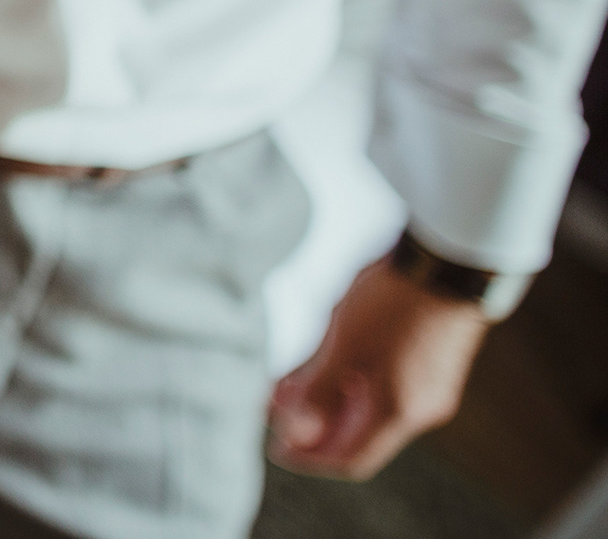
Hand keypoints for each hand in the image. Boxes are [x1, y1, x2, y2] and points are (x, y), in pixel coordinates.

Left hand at [267, 257, 489, 478]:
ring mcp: (427, 386)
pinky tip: (320, 364)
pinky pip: (382, 387)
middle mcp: (418, 408)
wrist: (447, 259)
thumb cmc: (394, 301)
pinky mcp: (429, 362)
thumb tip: (293, 430)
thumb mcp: (343, 345)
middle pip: (357, 434)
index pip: (350, 459)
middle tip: (270, 407)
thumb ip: (318, 391)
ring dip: (326, 401)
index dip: (309, 458)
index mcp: (398, 412)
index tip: (275, 447)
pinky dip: (348, 384)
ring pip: (367, 408)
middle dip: (311, 424)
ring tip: (285, 383)